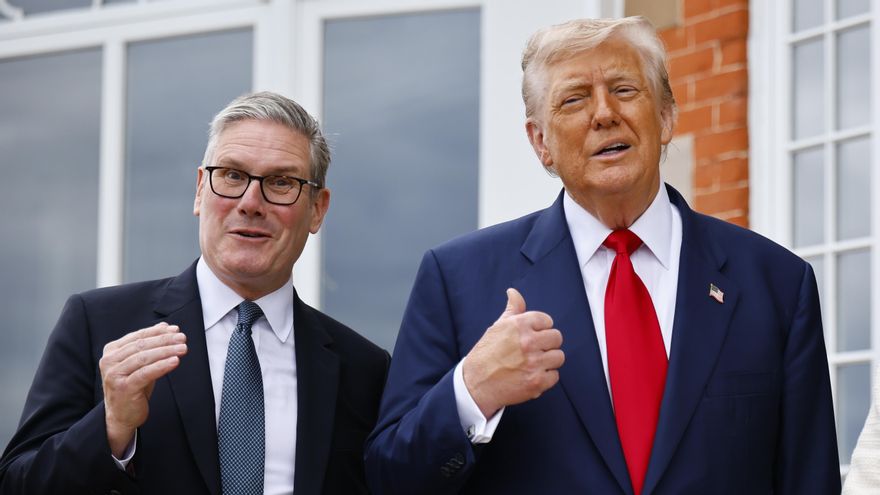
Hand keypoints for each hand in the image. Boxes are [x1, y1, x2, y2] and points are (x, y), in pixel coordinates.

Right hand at [100, 323, 187, 456]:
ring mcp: (114, 375)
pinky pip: (145, 373)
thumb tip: (164, 326)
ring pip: (144, 357)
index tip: (175, 329)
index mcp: (111, 351)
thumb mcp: (140, 364)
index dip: (158, 332)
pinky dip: (162, 365)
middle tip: (182, 338)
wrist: (121, 416)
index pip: (138, 336)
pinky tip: (175, 361)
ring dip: (166, 351)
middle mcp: (109, 361)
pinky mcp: (123, 388)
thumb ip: (149, 346)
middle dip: (164, 340)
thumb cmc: (132, 387)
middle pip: (142, 345)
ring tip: (183, 348)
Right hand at [462, 288, 563, 417]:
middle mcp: (528, 342)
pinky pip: (555, 375)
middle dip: (547, 344)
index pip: (547, 321)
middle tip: (535, 350)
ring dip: (548, 361)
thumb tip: (513, 292)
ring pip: (558, 356)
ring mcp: (534, 363)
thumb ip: (512, 309)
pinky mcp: (537, 382)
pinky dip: (546, 377)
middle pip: (557, 338)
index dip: (540, 329)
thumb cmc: (486, 354)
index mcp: (519, 325)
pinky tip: (532, 375)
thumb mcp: (497, 327)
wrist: (476, 384)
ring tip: (533, 364)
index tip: (532, 336)